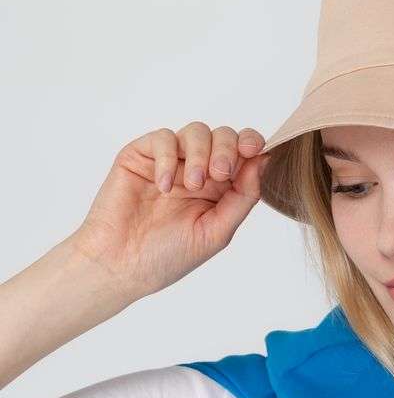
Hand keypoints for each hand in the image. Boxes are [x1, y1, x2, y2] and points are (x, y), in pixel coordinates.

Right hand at [70, 122, 271, 300]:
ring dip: (200, 153)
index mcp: (220, 188)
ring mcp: (169, 162)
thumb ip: (244, 196)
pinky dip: (168, 158)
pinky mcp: (140, 156)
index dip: (252, 144)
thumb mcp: (217, 231)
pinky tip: (164, 186)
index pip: (243, 153)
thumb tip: (266, 161)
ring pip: (196, 131)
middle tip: (220, 174)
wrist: (121, 266)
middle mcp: (197, 170)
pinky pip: (163, 138)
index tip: (254, 151)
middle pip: (223, 135)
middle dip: (227, 149)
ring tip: (193, 185)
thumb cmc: (168, 256)